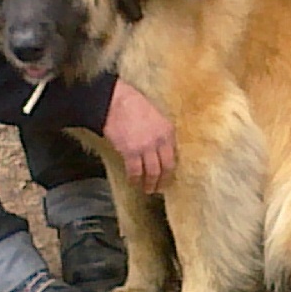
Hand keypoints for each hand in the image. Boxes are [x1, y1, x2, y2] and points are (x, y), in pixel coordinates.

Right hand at [103, 78, 175, 192]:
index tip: (167, 176)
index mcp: (169, 131)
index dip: (171, 169)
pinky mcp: (131, 152)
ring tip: (147, 189)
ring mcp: (146, 147)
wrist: (116, 101)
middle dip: (163, 181)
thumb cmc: (134, 106)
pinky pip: (135, 171)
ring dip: (150, 184)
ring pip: (153, 173)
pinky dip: (135, 179)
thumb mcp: (156, 117)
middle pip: (167, 167)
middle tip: (159, 188)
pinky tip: (133, 182)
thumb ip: (161, 134)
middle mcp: (161, 141)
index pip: (174, 156)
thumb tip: (160, 150)